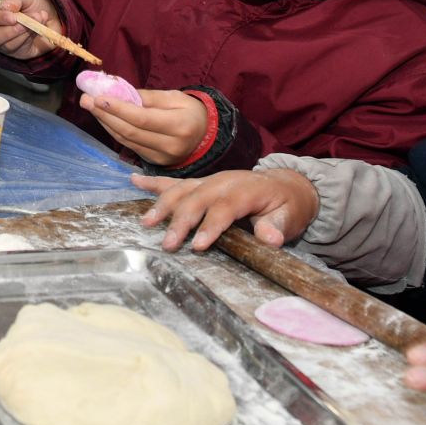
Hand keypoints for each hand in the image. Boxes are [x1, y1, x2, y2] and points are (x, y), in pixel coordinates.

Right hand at [0, 0, 61, 59]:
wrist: (49, 18)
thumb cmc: (30, 5)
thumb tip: (5, 6)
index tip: (13, 17)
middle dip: (11, 31)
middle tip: (26, 23)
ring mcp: (3, 44)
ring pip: (8, 45)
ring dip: (25, 33)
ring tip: (38, 20)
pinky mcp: (16, 52)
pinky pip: (20, 50)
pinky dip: (30, 38)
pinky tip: (38, 29)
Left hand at [83, 87, 208, 165]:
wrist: (206, 135)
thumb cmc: (190, 111)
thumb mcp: (175, 97)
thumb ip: (147, 97)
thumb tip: (117, 93)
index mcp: (180, 125)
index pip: (142, 118)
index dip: (118, 109)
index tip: (98, 97)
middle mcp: (171, 145)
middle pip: (130, 131)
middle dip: (105, 115)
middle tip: (86, 100)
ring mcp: (162, 157)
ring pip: (126, 140)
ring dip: (106, 123)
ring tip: (91, 106)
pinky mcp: (155, 162)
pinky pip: (130, 146)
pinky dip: (115, 131)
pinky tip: (105, 119)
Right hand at [134, 167, 318, 251]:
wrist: (286, 184)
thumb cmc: (287, 205)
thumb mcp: (291, 215)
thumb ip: (278, 226)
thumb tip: (271, 238)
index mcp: (248, 188)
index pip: (226, 206)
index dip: (212, 224)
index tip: (198, 244)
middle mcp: (225, 181)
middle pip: (199, 198)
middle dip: (181, 220)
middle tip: (168, 244)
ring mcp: (210, 180)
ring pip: (183, 190)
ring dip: (163, 205)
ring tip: (147, 222)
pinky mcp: (202, 183)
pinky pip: (176, 182)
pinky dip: (154, 182)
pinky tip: (134, 180)